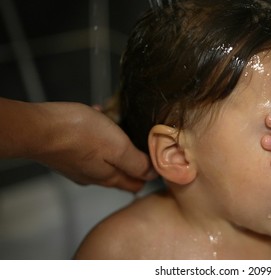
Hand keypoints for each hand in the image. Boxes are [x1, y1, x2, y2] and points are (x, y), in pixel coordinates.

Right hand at [33, 102, 155, 191]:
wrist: (37, 128)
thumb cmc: (79, 135)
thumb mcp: (118, 147)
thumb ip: (136, 163)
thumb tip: (152, 174)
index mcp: (108, 178)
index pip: (135, 185)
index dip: (149, 174)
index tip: (157, 159)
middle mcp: (93, 177)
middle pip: (120, 172)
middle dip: (132, 158)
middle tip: (139, 139)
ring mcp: (77, 166)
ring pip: (104, 157)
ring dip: (113, 142)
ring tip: (116, 122)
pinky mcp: (65, 154)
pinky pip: (88, 145)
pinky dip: (95, 133)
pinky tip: (96, 116)